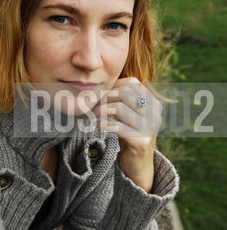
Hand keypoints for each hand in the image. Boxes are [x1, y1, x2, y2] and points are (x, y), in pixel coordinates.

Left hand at [91, 77, 162, 192]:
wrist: (138, 164)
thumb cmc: (128, 133)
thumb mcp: (127, 112)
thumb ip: (120, 98)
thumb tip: (97, 85)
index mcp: (153, 102)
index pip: (132, 83)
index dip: (113, 86)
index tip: (100, 94)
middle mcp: (155, 113)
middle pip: (125, 93)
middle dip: (104, 97)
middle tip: (93, 105)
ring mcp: (150, 128)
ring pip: (119, 108)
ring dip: (100, 111)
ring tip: (92, 115)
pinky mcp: (141, 142)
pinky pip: (116, 126)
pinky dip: (102, 124)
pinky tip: (96, 125)